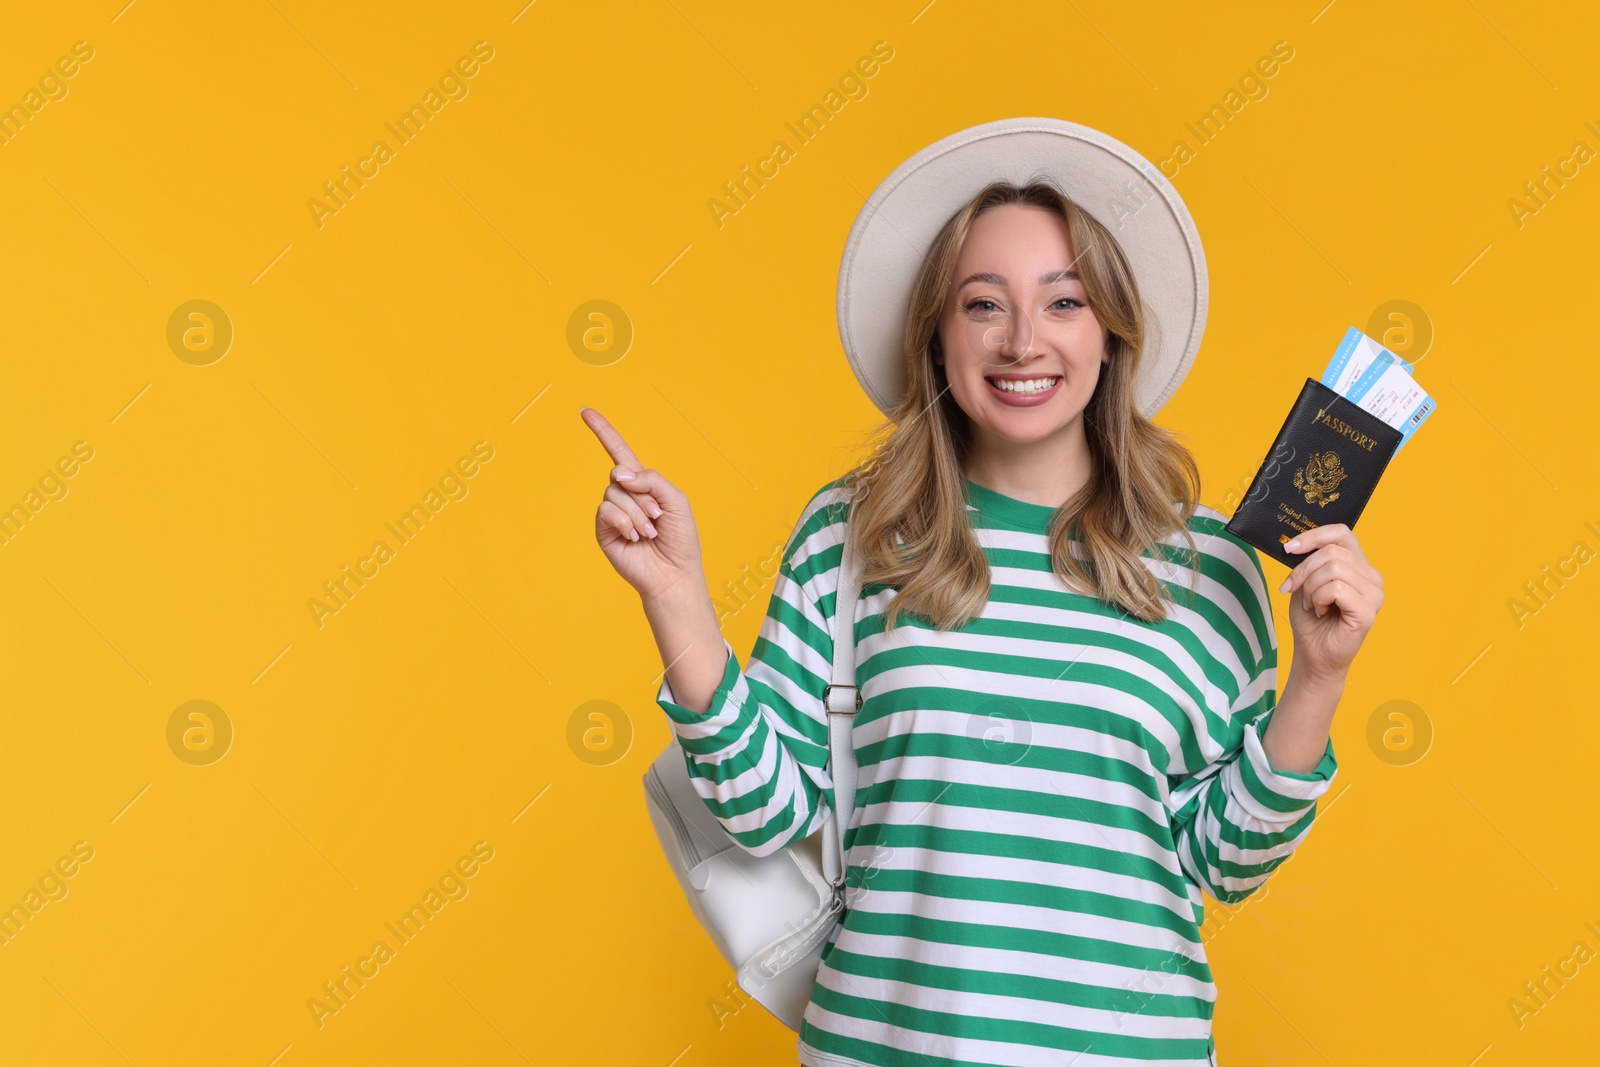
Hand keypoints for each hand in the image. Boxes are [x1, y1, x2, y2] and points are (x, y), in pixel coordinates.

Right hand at [581, 406, 705, 602]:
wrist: (673, 573)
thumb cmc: (680, 538)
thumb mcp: (675, 499)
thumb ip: (651, 479)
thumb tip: (618, 474)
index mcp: (642, 484)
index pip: (619, 451)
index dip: (603, 431)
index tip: (585, 411)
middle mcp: (624, 495)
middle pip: (619, 474)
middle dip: (642, 495)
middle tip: (657, 516)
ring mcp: (612, 513)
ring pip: (614, 493)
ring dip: (637, 513)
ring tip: (649, 531)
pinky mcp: (604, 530)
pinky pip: (606, 511)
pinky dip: (625, 522)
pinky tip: (635, 538)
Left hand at [1278, 523, 1383, 681]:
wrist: (1313, 655)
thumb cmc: (1311, 620)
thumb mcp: (1305, 583)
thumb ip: (1309, 562)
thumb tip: (1295, 544)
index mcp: (1359, 566)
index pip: (1341, 533)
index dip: (1313, 536)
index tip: (1289, 549)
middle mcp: (1372, 577)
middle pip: (1332, 552)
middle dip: (1304, 571)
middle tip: (1295, 590)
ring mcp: (1374, 594)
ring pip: (1333, 568)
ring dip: (1311, 588)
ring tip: (1311, 605)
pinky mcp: (1368, 610)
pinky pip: (1336, 589)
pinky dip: (1318, 599)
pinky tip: (1320, 612)